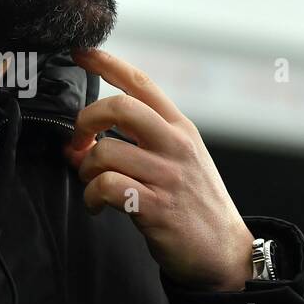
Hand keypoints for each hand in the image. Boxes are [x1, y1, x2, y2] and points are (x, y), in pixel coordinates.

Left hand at [66, 47, 253, 292]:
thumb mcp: (181, 158)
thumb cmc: (195, 203)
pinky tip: (97, 205)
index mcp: (180, 128)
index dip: (106, 62)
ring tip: (92, 183)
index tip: (79, 51)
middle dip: (85, 120)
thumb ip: (140, 141)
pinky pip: (107, 187)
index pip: (141, 83)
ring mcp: (168, 176)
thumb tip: (83, 139)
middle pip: (120, 107)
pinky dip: (91, 196)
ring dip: (85, 168)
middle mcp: (175, 146)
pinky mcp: (157, 208)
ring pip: (106, 152)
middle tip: (79, 143)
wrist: (225, 251)